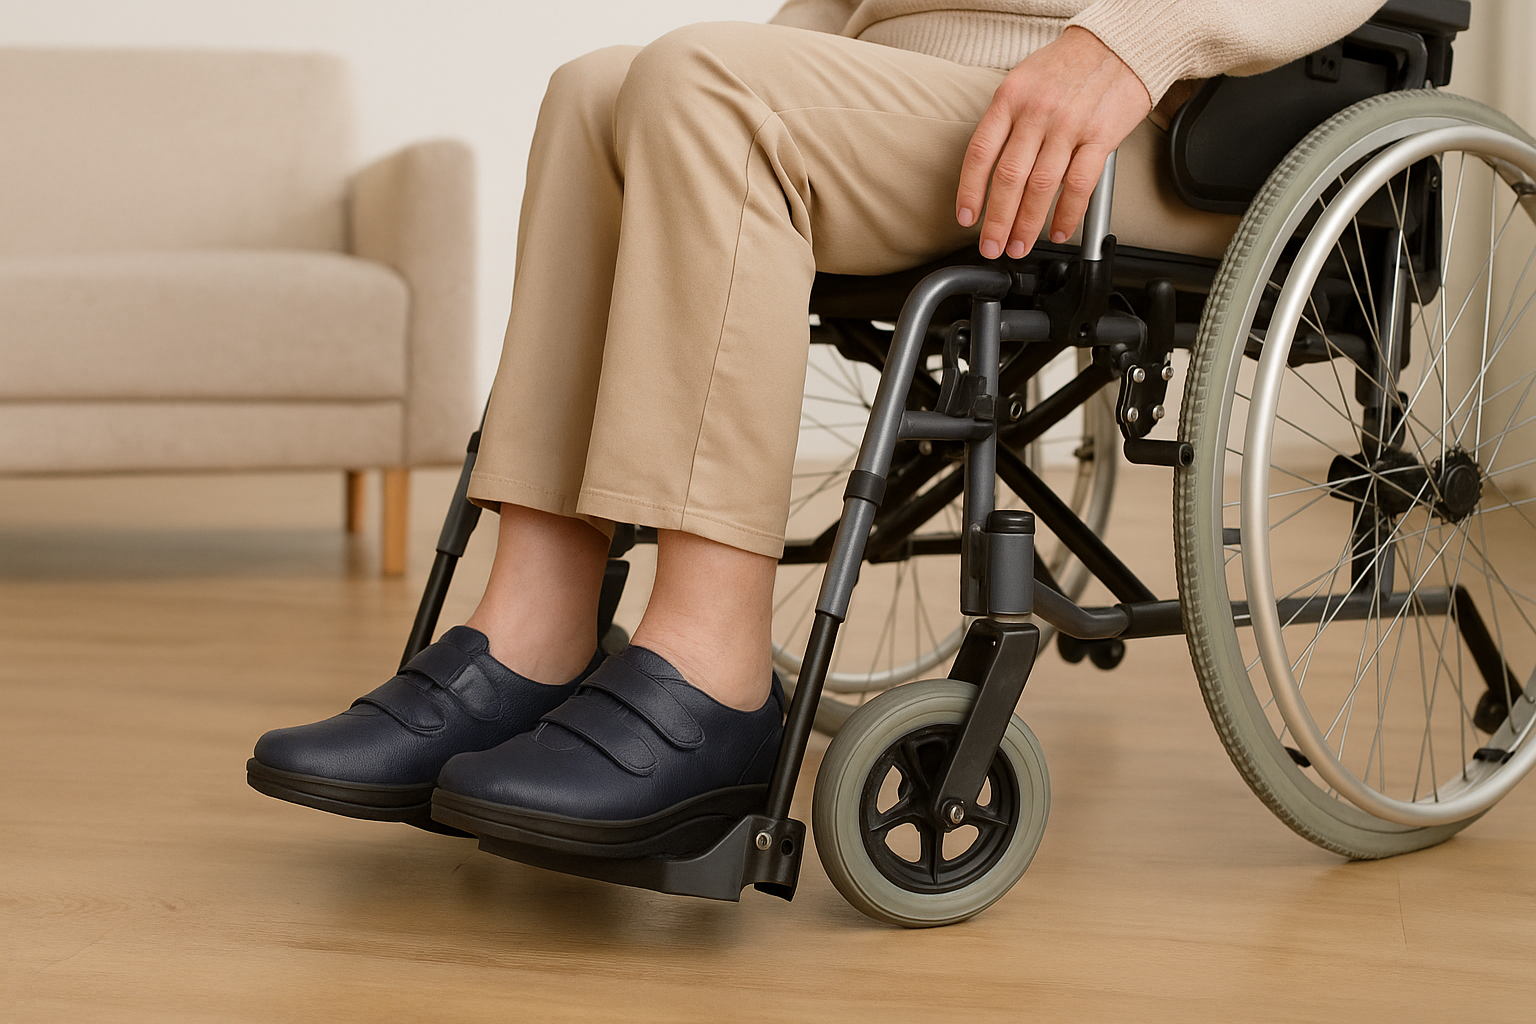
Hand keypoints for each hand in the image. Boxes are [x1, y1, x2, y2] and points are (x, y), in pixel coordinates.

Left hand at [956, 26, 1151, 258]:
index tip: (967, 218)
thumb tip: (990, 168)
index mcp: (1010, 97)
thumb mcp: (1025, 79)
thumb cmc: (1070, 64)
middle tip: (992, 246)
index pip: (980, 153)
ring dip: (1028, 224)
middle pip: (1009, 177)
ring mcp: (1069, 125)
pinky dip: (1068, 214)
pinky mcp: (1101, 135)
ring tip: (1019, 245)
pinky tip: (1060, 231)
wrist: (1120, 42)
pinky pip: (1080, 185)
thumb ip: (1007, 120)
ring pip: (1041, 187)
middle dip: (997, 220)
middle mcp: (1036, 112)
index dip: (970, 191)